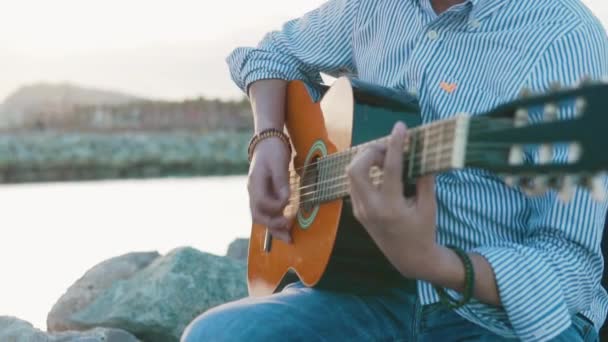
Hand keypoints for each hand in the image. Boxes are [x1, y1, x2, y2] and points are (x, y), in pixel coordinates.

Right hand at [248, 137, 292, 242]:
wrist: (268, 141)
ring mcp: (257, 194)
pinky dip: (275, 221)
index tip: (289, 204)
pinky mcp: (264, 195)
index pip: (262, 203)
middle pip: (258, 216)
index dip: (276, 207)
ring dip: (274, 228)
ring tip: (288, 237)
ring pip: (262, 217)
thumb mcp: (279, 163)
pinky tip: (286, 227)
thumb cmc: (273, 150)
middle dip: (273, 227)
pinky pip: (267, 212)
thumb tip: (286, 201)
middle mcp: (253, 191)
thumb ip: (281, 182)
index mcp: (255, 183)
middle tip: (289, 234)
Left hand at [346, 122, 438, 278]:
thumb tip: (421, 152)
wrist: (409, 258)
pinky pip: (355, 184)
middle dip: (370, 152)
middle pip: (356, 168)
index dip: (395, 144)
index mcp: (391, 207)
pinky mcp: (357, 211)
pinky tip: (380, 171)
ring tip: (386, 160)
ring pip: (351, 175)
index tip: (400, 127)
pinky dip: (365, 172)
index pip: (391, 168)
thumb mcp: (428, 205)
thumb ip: (424, 179)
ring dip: (366, 161)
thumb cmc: (423, 231)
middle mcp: (370, 208)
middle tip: (388, 149)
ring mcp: (360, 211)